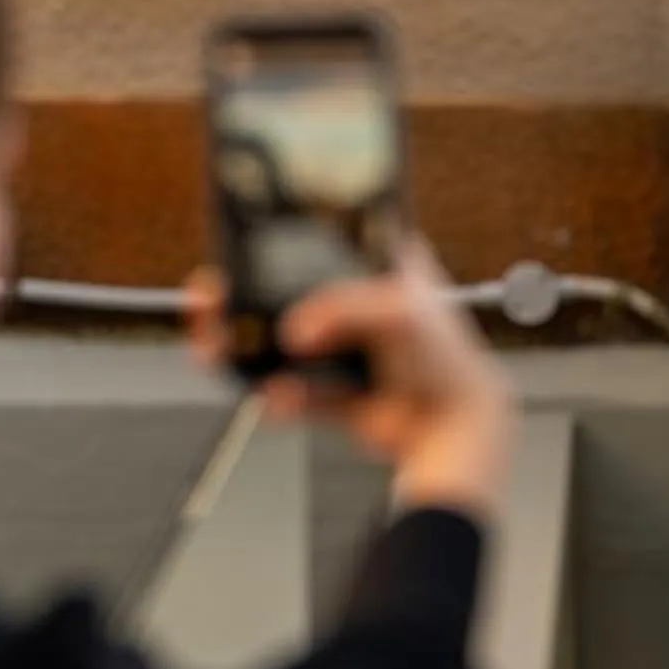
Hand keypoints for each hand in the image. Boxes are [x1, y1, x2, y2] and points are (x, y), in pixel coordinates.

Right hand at [185, 242, 513, 520]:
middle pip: (285, 293)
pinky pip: (293, 393)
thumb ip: (343, 308)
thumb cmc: (444, 355)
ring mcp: (344, 348)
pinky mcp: (335, 392)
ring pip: (280, 344)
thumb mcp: (398, 309)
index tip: (238, 239)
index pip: (319, 240)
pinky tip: (275, 401)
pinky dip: (281, 398)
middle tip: (211, 298)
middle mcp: (356, 302)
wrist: (457, 428)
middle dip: (242, 298)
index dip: (278, 239)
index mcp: (377, 263)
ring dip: (247, 350)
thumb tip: (294, 334)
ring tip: (217, 350)